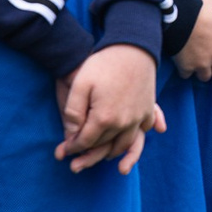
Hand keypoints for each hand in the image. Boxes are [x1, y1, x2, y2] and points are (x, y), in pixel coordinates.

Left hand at [55, 45, 163, 173]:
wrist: (132, 48)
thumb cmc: (103, 64)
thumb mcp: (80, 85)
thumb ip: (73, 112)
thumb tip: (71, 134)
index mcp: (104, 118)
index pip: (85, 142)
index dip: (72, 148)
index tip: (63, 152)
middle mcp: (124, 123)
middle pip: (104, 146)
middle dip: (88, 156)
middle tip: (76, 163)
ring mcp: (139, 117)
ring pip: (125, 144)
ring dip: (112, 153)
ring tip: (102, 156)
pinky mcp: (148, 109)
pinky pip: (142, 131)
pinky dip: (135, 140)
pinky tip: (127, 141)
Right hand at [176, 0, 211, 81]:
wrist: (172, 17)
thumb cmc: (194, 8)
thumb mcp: (209, 2)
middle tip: (209, 59)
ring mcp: (202, 62)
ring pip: (206, 77)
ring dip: (202, 71)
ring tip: (196, 63)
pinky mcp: (186, 66)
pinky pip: (187, 75)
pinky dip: (185, 71)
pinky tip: (181, 63)